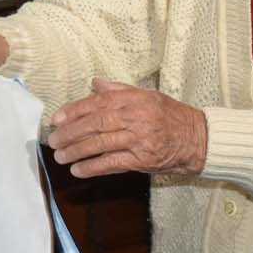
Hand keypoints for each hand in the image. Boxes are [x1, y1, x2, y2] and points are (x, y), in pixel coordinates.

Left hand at [47, 78, 206, 177]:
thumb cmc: (170, 115)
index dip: (73, 111)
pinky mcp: (143, 159)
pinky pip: (112, 163)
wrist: (198, 138)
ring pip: (100, 144)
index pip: (97, 103)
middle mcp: (135, 117)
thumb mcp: (146, 95)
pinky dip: (93, 167)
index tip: (56, 119)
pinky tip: (78, 170)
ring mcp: (139, 139)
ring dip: (77, 151)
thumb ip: (118, 90)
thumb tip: (94, 83)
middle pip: (95, 124)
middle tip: (53, 141)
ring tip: (61, 156)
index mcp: (133, 99)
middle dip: (70, 133)